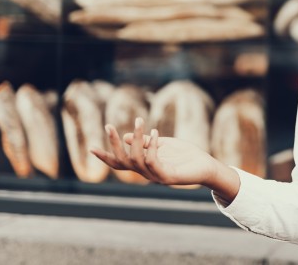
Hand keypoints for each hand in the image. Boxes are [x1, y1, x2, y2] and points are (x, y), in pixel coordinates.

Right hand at [90, 117, 216, 186]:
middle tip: (109, 125)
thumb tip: (126, 136)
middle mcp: (147, 173)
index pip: (120, 164)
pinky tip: (155, 133)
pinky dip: (152, 146)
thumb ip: (146, 141)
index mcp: (144, 165)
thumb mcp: (163, 144)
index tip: (90, 147)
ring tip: (139, 120)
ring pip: (136, 159)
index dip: (105, 157)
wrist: (206, 166)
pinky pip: (153, 161)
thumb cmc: (185, 155)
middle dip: (114, 144)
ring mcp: (156, 176)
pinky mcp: (167, 177)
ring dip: (135, 139)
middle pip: (123, 161)